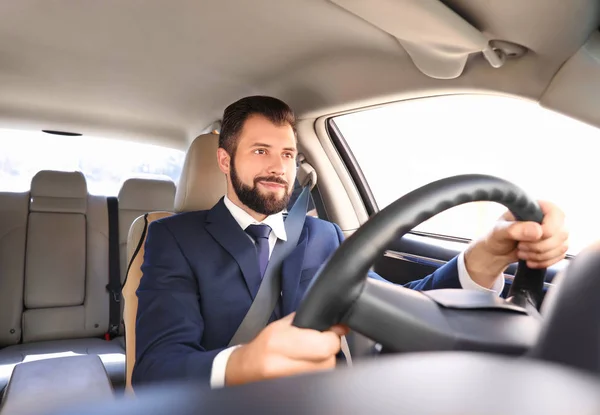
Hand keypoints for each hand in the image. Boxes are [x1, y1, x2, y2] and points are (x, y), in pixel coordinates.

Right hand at [225, 313, 347, 385]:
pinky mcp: (296, 392)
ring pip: (326, 372)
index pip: (324, 346)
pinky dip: (319, 371)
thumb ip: (307, 322)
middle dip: (330, 350)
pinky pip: (319, 380)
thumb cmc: (264, 345)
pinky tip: (309, 365)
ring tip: (313, 355)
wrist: (247, 368)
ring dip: (325, 362)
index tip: (330, 332)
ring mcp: (290, 383)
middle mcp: (284, 367)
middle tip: (321, 343)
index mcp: (279, 344)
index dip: (332, 337)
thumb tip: (336, 324)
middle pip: (328, 361)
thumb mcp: (281, 326)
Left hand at [465, 200, 568, 287]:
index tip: (528, 238)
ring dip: (540, 255)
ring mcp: (556, 232)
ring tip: (522, 252)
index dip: (546, 230)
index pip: (557, 215)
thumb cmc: (497, 236)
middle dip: (539, 246)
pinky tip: (530, 260)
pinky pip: (560, 256)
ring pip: (562, 247)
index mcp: (537, 206)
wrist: (497, 251)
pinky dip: (543, 262)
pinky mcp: (557, 246)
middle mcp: (550, 217)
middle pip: (561, 234)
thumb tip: (537, 230)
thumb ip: (515, 229)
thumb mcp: (499, 231)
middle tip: (520, 246)